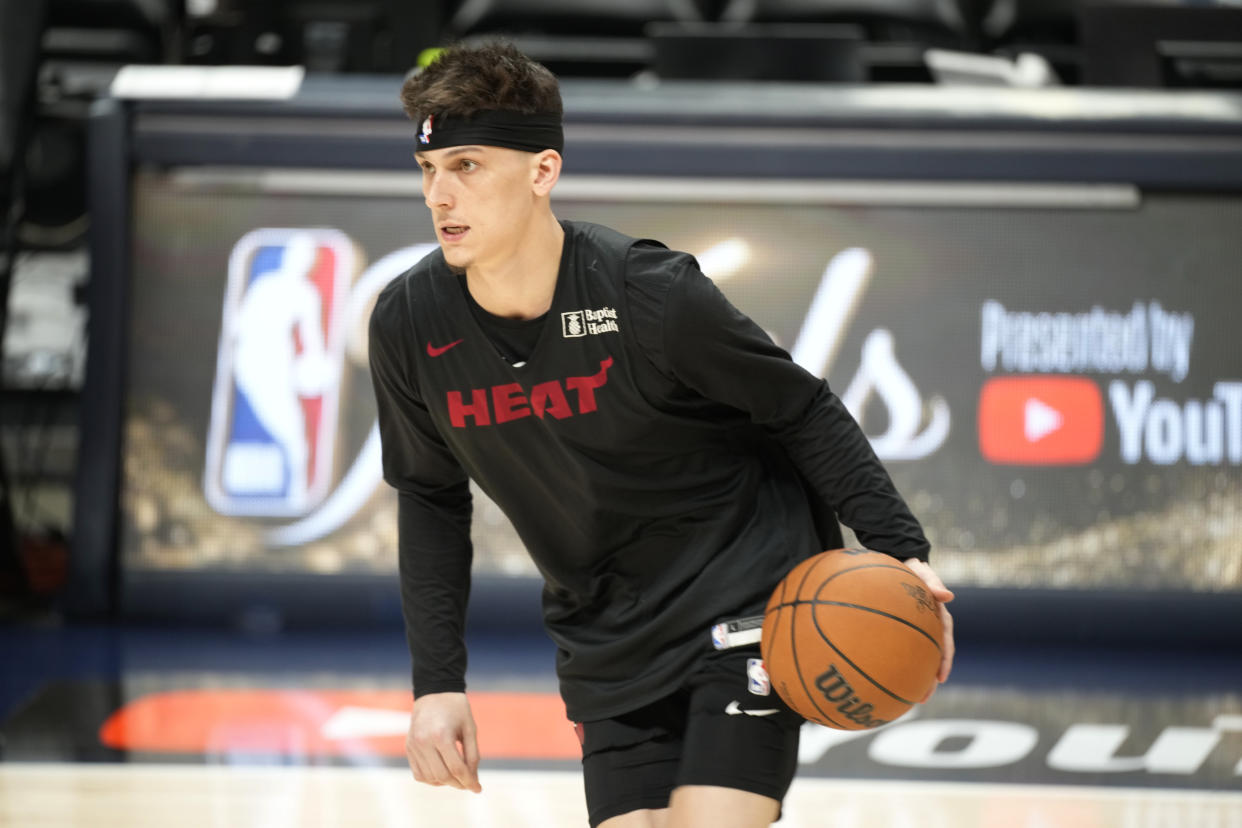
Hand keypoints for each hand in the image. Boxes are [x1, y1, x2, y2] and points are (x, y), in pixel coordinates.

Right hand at [406, 692, 481, 792]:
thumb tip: (473, 780)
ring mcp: (413, 746)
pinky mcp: (409, 748)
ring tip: (457, 777)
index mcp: (441, 735)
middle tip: (469, 783)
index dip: (469, 781)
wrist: (435, 691)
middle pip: (442, 776)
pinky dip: (432, 779)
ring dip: (445, 783)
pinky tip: (443, 773)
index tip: (478, 789)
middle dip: (458, 784)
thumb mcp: (470, 729)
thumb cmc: (457, 709)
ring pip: (430, 778)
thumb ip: (472, 755)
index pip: (456, 768)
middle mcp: (424, 742)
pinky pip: (419, 774)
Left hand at [903, 558, 954, 701]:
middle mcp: (930, 626)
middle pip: (932, 656)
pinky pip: (901, 650)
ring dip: (916, 676)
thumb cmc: (910, 568)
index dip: (944, 659)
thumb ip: (932, 582)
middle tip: (922, 698)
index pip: (944, 639)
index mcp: (937, 615)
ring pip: (918, 656)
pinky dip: (898, 663)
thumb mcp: (921, 571)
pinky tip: (885, 677)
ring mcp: (916, 630)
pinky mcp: (901, 631)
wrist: (895, 566)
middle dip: (929, 679)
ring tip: (908, 697)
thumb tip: (948, 596)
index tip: (941, 678)